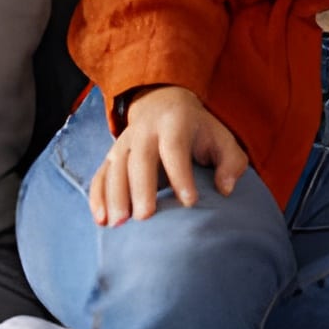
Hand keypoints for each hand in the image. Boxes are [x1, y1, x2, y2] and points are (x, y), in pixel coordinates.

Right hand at [88, 85, 248, 225]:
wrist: (164, 104)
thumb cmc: (199, 131)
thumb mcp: (222, 138)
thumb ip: (232, 162)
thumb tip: (226, 189)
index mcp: (175, 122)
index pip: (175, 148)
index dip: (181, 175)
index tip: (190, 202)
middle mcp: (145, 130)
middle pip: (139, 159)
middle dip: (142, 188)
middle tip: (146, 217)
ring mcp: (124, 142)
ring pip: (115, 168)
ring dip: (115, 196)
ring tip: (120, 224)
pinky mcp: (111, 156)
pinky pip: (100, 176)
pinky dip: (97, 198)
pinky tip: (101, 220)